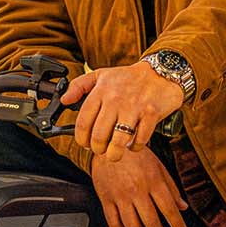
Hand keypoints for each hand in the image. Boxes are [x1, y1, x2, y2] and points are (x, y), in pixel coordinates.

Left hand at [60, 61, 184, 162]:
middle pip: (99, 136)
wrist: (161, 71)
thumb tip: (64, 99)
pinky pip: (139, 140)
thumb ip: (79, 86)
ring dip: (114, 154)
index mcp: (101, 91)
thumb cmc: (129, 77)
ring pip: (118, 142)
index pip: (83, 122)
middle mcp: (116, 99)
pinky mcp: (151, 114)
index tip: (85, 143)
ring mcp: (134, 107)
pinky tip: (132, 144)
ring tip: (113, 154)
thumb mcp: (101, 75)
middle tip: (100, 150)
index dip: (81, 139)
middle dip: (97, 149)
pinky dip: (134, 147)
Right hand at [89, 150, 187, 226]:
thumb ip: (171, 187)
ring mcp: (120, 196)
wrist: (108, 143)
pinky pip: (113, 223)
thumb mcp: (158, 166)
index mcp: (153, 181)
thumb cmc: (134, 154)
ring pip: (132, 226)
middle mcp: (137, 190)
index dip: (177, 225)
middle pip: (151, 221)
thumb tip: (183, 206)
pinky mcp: (106, 199)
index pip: (168, 209)